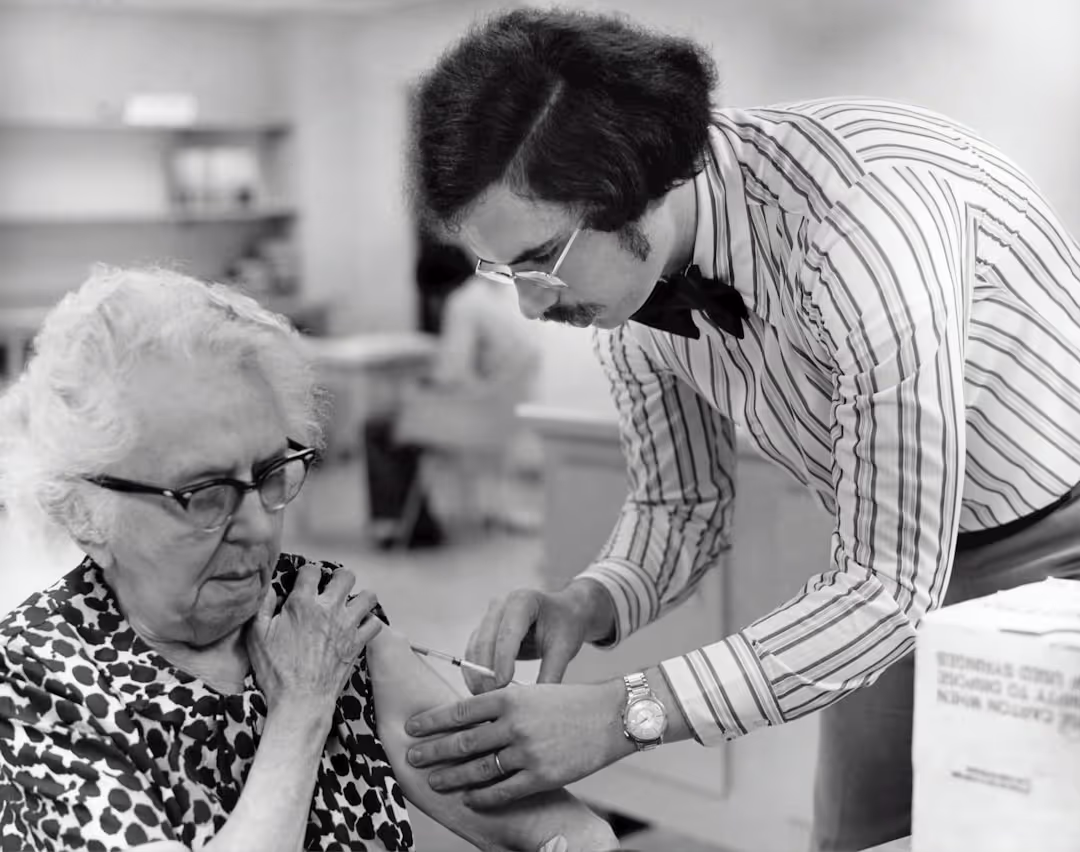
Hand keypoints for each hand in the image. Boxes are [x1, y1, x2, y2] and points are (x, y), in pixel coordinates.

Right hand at [245, 563, 382, 715]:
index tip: (305, 581)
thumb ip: (262, 607)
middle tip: (331, 588)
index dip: (308, 573)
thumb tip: (270, 589)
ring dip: (359, 597)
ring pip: (367, 596)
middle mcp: (328, 610)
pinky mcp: (358, 643)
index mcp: (302, 604)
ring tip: (349, 605)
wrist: (300, 702)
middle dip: (338, 577)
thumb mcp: (257, 637)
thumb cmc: (275, 672)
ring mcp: (347, 626)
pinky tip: (359, 626)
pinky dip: (369, 622)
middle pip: (345, 576)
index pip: (311, 570)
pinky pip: (375, 623)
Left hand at [404, 681, 634, 807]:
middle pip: (462, 741)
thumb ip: (502, 705)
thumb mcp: (532, 693)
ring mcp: (527, 751)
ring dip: (453, 777)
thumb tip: (468, 719)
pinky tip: (470, 798)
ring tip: (435, 781)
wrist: (611, 716)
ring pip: (479, 769)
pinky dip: (483, 796)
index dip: (432, 720)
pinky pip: (504, 791)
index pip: (460, 710)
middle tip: (412, 757)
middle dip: (433, 751)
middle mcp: (514, 723)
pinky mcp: (542, 776)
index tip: (413, 727)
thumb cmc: (570, 702)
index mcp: (510, 697)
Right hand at [463, 584, 603, 693]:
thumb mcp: (564, 647)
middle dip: (486, 671)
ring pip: (475, 647)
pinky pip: (473, 653)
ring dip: (477, 674)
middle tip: (493, 697)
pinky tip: (482, 690)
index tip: (503, 684)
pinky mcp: (483, 630)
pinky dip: (474, 672)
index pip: (508, 631)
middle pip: (485, 640)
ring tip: (488, 698)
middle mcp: (501, 605)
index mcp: (523, 601)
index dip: (503, 659)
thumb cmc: (564, 625)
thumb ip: (551, 672)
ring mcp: (489, 616)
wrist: (562, 613)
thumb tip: (536, 702)